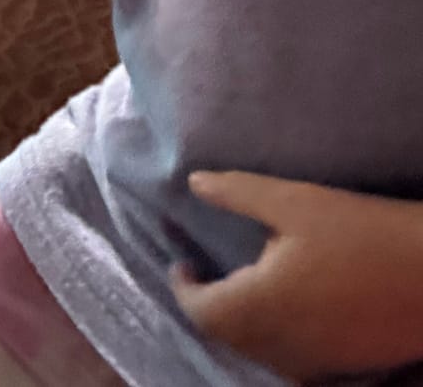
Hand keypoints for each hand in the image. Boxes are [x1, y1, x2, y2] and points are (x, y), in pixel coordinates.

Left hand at [171, 170, 422, 381]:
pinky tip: (288, 315)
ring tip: (242, 291)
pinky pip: (298, 364)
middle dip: (211, 308)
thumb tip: (194, 183)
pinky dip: (279, 343)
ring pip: (263, 354)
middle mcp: (285, 345)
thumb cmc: (366, 232)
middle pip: (230, 337)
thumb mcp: (296, 202)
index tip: (183, 264)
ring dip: (244, 327)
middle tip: (207, 276)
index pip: (203, 312)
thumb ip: (239, 193)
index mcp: (262, 307)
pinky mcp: (350, 366)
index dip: (185, 289)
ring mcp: (320, 362)